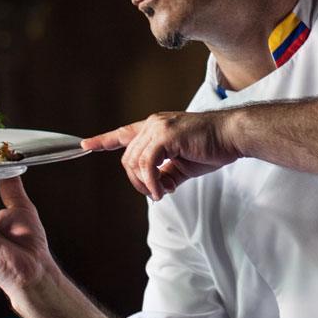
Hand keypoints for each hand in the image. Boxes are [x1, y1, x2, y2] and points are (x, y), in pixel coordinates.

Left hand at [81, 110, 240, 199]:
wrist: (232, 137)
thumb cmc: (212, 147)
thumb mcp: (184, 164)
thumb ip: (166, 173)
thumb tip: (157, 190)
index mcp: (156, 127)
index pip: (124, 133)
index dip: (104, 140)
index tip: (86, 144)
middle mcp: (154, 124)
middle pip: (128, 158)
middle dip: (137, 181)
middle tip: (155, 193)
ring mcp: (159, 128)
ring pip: (135, 162)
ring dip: (146, 184)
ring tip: (162, 192)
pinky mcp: (167, 136)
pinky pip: (148, 164)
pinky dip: (152, 181)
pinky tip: (162, 190)